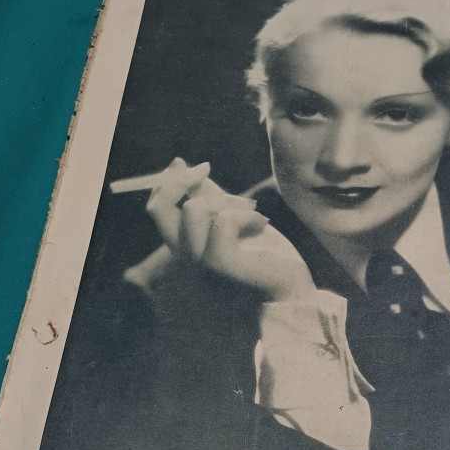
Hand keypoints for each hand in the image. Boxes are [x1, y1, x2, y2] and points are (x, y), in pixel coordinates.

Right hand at [132, 158, 316, 301]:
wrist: (291, 287)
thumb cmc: (266, 254)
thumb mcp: (233, 216)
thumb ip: (209, 196)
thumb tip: (181, 166)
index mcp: (187, 246)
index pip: (157, 210)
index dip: (166, 181)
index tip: (183, 163)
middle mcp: (187, 257)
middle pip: (158, 209)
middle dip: (180, 179)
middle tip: (206, 168)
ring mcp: (200, 263)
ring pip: (193, 209)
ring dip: (226, 199)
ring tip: (251, 209)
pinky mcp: (220, 265)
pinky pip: (223, 221)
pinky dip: (246, 214)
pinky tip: (262, 222)